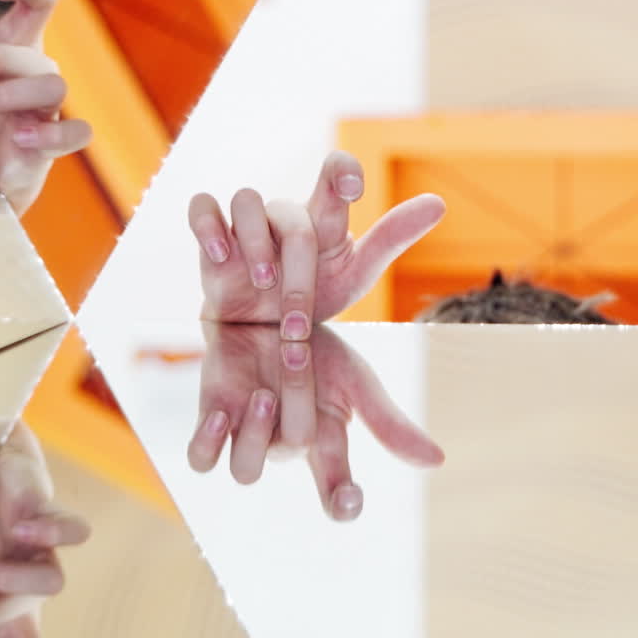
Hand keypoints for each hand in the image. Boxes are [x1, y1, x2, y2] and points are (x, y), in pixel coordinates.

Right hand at [188, 150, 444, 446]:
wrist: (250, 360)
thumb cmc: (307, 363)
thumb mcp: (346, 384)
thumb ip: (385, 419)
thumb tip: (437, 463)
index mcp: (332, 252)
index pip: (339, 181)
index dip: (343, 175)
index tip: (352, 186)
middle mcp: (290, 233)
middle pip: (297, 213)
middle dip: (300, 266)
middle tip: (298, 323)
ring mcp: (247, 239)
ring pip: (247, 198)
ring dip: (254, 239)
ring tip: (261, 286)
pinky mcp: (209, 253)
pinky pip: (200, 207)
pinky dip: (207, 221)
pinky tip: (217, 256)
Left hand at [188, 320, 443, 520]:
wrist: (264, 308)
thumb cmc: (317, 346)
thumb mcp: (356, 378)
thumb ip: (388, 422)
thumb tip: (438, 461)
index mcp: (325, 442)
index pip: (336, 492)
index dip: (341, 502)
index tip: (350, 499)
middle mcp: (285, 447)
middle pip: (294, 452)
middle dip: (296, 405)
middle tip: (297, 355)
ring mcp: (247, 435)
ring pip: (245, 469)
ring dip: (255, 433)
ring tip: (262, 393)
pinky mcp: (213, 419)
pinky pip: (202, 457)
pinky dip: (209, 443)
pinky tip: (222, 413)